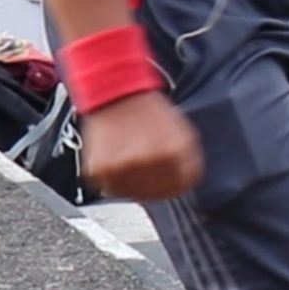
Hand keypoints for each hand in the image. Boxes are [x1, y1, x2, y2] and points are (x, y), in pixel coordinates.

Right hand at [79, 92, 203, 201]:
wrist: (117, 94)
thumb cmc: (148, 111)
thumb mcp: (181, 132)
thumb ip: (187, 160)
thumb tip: (185, 183)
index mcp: (177, 150)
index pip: (182, 185)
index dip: (177, 185)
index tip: (172, 182)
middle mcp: (152, 160)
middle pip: (158, 193)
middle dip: (156, 185)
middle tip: (149, 173)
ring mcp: (126, 167)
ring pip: (134, 194)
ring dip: (135, 185)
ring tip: (133, 165)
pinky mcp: (101, 171)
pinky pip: (111, 189)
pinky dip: (115, 181)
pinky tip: (119, 164)